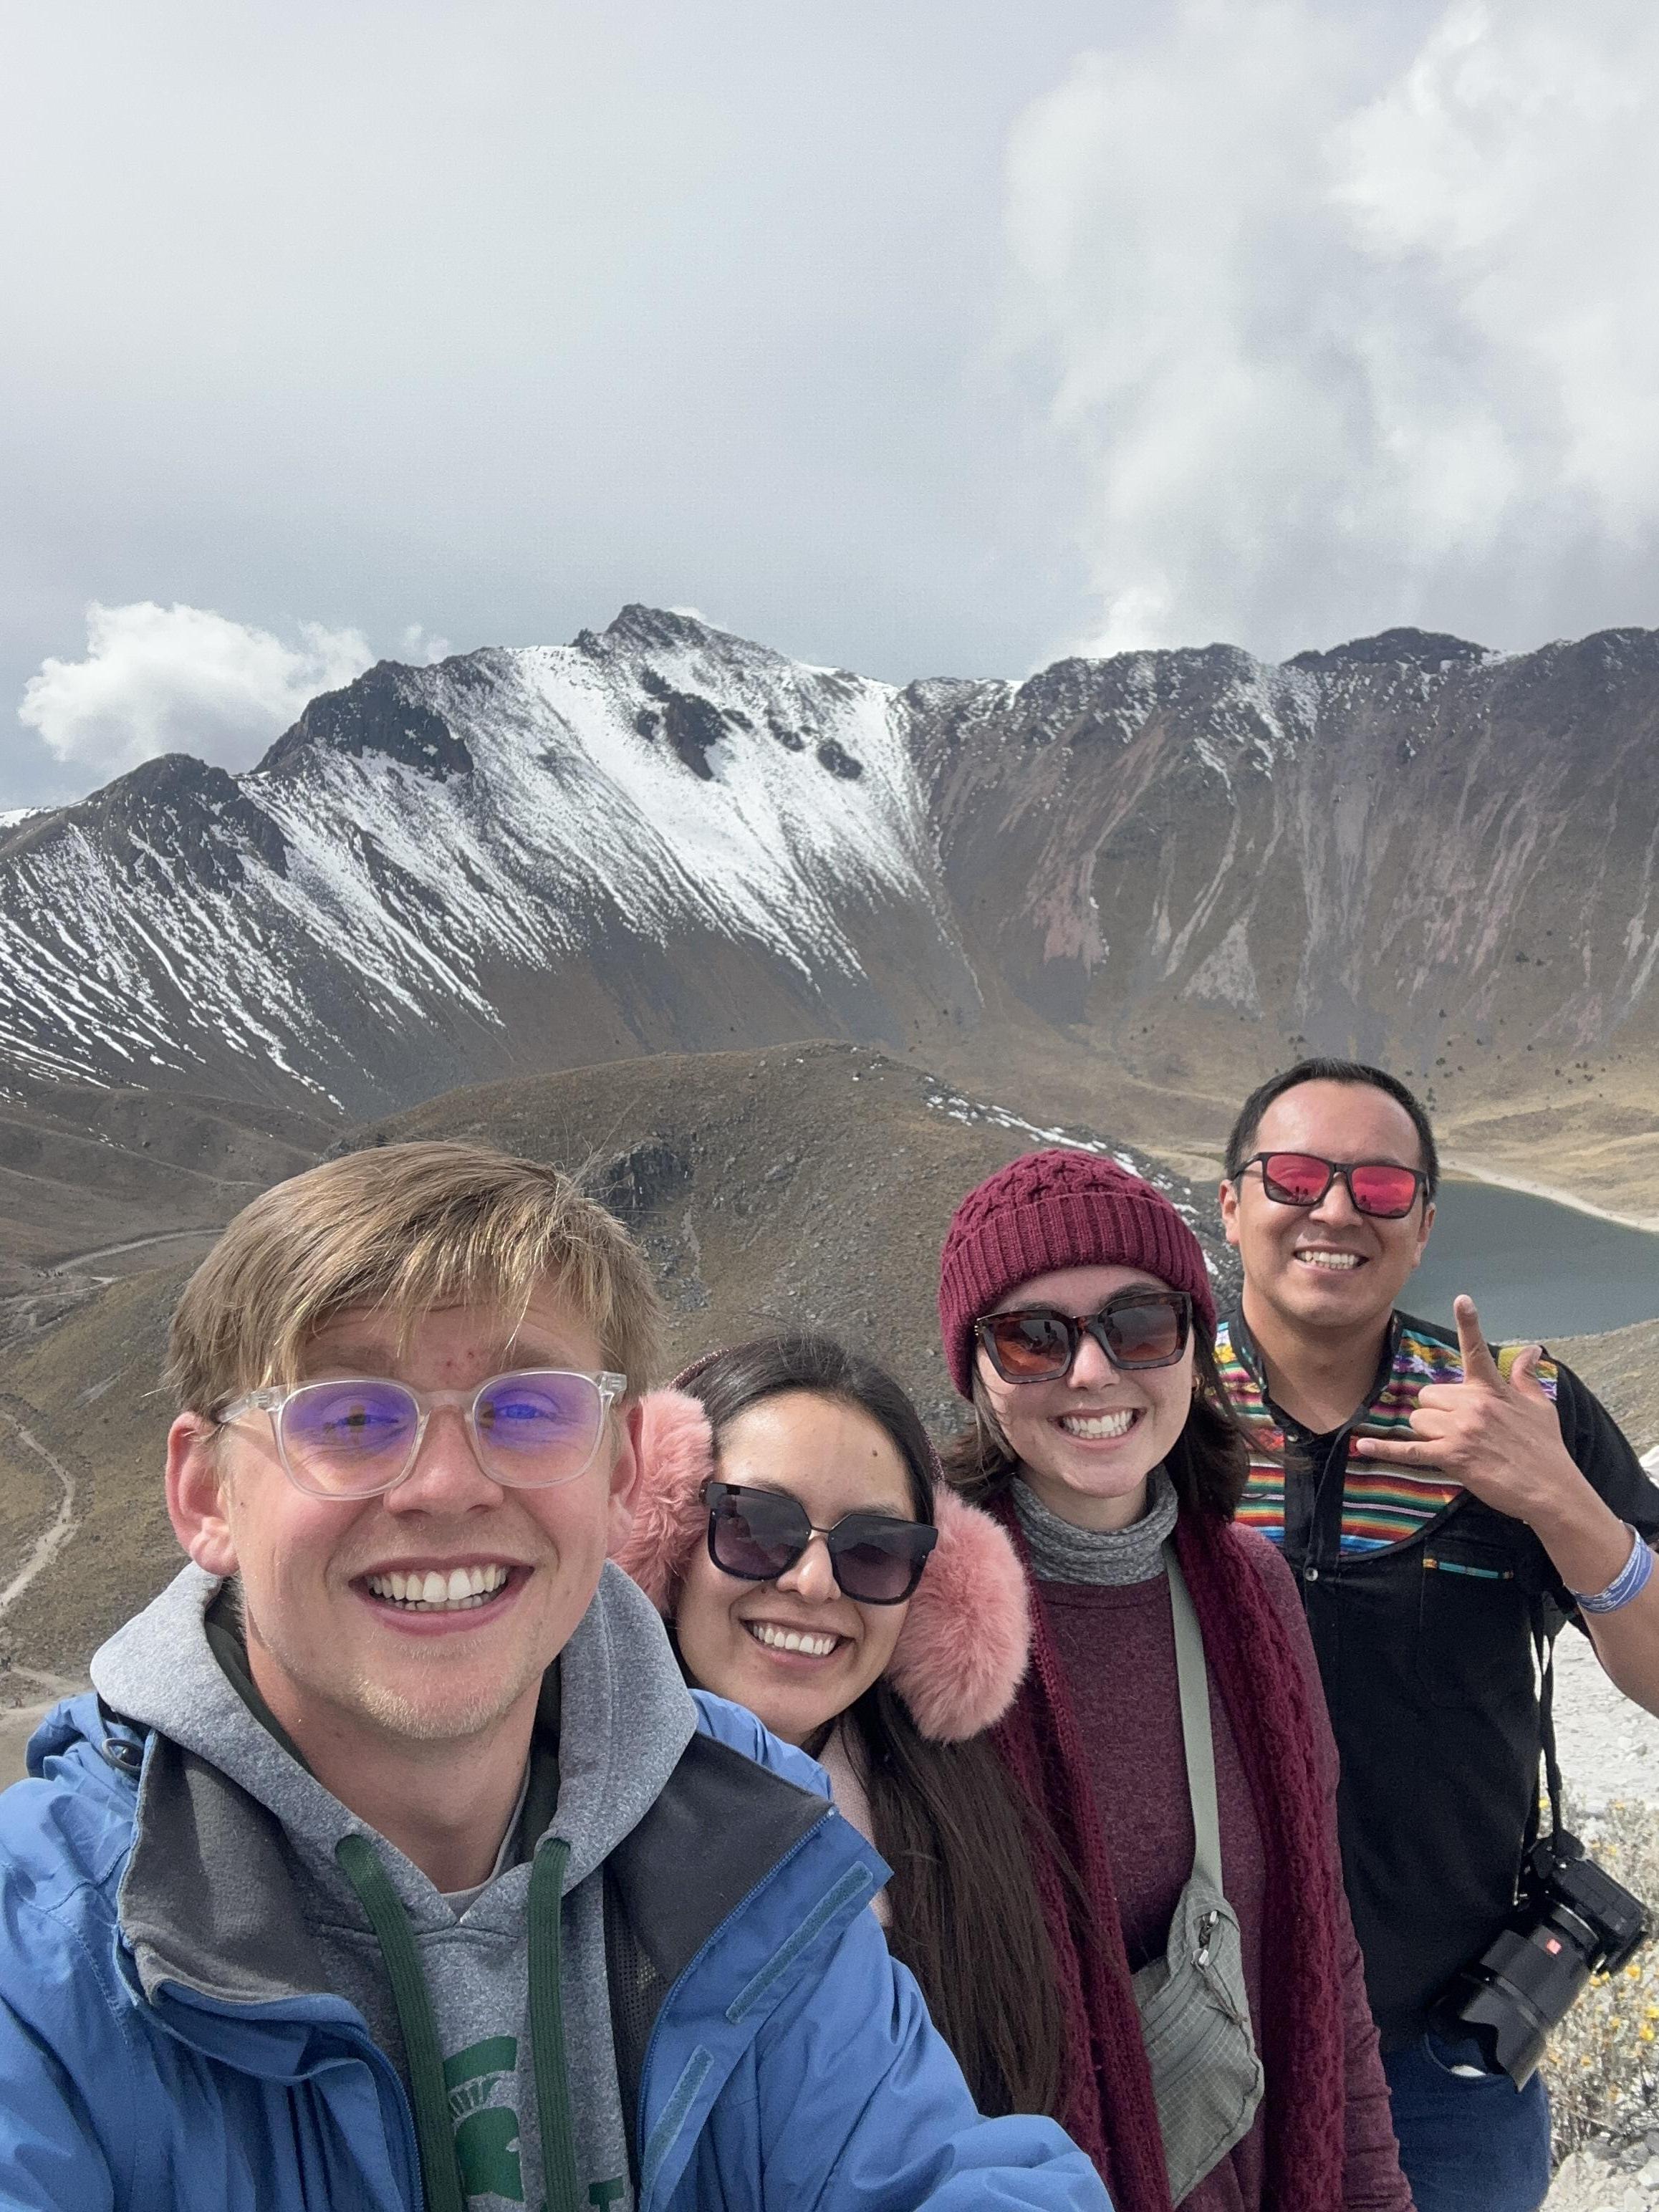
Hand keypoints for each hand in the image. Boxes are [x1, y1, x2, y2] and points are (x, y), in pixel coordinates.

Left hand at [1352, 1293, 1583, 1530]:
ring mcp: (1462, 1430)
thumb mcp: (1541, 1407)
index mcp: (1493, 1389)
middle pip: (1429, 1395)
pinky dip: (1385, 1450)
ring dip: (1429, 1433)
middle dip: (1436, 1411)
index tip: (1462, 1299)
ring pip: (1419, 1420)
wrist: (1551, 1489)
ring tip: (1456, 1446)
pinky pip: (1409, 1450)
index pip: (1478, 1351)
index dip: (1470, 1324)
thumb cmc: (1546, 1448)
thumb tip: (1532, 1350)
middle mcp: (1474, 1404)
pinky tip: (1363, 1446)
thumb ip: (1526, 1376)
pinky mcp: (1452, 1457)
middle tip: (1459, 1428)